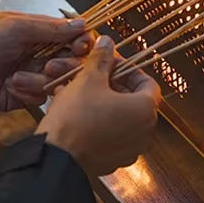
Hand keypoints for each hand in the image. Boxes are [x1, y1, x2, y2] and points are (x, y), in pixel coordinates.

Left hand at [0, 12, 90, 110]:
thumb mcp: (16, 27)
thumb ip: (51, 28)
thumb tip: (81, 24)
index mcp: (36, 32)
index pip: (72, 37)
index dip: (81, 42)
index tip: (81, 46)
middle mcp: (37, 53)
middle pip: (70, 61)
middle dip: (63, 65)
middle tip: (49, 66)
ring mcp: (30, 75)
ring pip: (56, 81)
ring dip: (39, 80)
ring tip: (17, 77)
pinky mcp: (21, 95)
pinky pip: (39, 98)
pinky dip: (27, 92)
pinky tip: (10, 86)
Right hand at [36, 35, 161, 178]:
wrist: (55, 159)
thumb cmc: (76, 118)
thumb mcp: (88, 79)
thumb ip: (101, 59)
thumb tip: (107, 42)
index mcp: (145, 110)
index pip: (148, 83)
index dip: (129, 69)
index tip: (111, 64)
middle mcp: (144, 132)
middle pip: (131, 99)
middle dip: (109, 83)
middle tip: (90, 75)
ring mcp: (129, 149)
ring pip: (117, 116)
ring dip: (100, 101)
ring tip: (77, 91)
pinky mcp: (112, 160)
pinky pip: (108, 134)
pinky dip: (96, 121)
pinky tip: (74, 111)